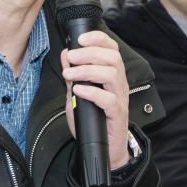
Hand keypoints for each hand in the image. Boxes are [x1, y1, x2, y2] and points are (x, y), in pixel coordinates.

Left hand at [60, 30, 129, 169]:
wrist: (105, 148)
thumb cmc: (93, 119)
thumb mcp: (77, 94)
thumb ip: (73, 75)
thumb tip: (66, 54)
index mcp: (112, 74)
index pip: (112, 48)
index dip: (98, 39)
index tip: (80, 39)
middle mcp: (119, 83)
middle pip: (112, 57)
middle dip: (89, 53)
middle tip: (71, 57)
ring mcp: (120, 97)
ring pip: (111, 74)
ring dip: (87, 71)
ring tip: (69, 75)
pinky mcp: (117, 113)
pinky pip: (108, 98)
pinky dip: (91, 91)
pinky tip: (78, 90)